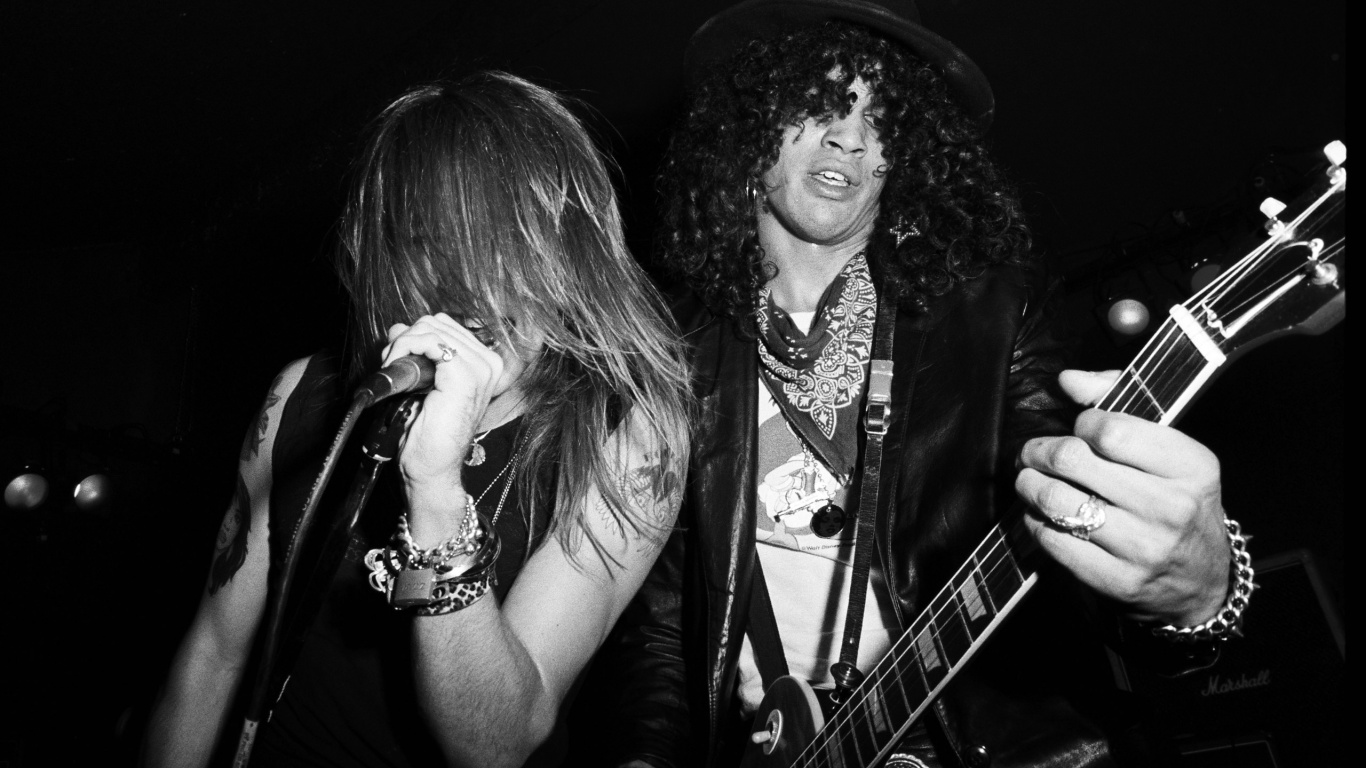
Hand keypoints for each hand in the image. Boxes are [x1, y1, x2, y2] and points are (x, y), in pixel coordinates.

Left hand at [381, 313, 504, 502]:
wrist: (432, 468)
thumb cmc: (427, 434)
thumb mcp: (421, 382)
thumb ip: (415, 351)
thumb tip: (398, 327)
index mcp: (484, 363)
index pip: (445, 325)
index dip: (415, 336)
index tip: (397, 360)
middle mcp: (488, 362)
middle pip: (437, 322)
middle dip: (407, 339)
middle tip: (392, 366)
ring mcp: (480, 368)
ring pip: (431, 327)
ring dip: (403, 344)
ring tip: (394, 369)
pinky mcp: (464, 375)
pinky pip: (429, 340)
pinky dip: (405, 348)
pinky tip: (397, 366)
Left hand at [1015, 370, 1230, 625]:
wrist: (1202, 578)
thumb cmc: (1177, 500)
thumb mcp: (1169, 450)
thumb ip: (1119, 402)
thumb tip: (1068, 380)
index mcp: (1190, 466)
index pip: (1109, 430)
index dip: (1080, 424)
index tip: (1077, 429)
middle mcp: (1171, 507)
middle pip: (1072, 462)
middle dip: (1040, 451)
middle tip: (1033, 452)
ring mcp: (1144, 548)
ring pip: (1055, 502)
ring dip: (1029, 484)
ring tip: (1028, 479)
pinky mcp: (1117, 580)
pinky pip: (1052, 540)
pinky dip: (1035, 521)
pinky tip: (1041, 514)